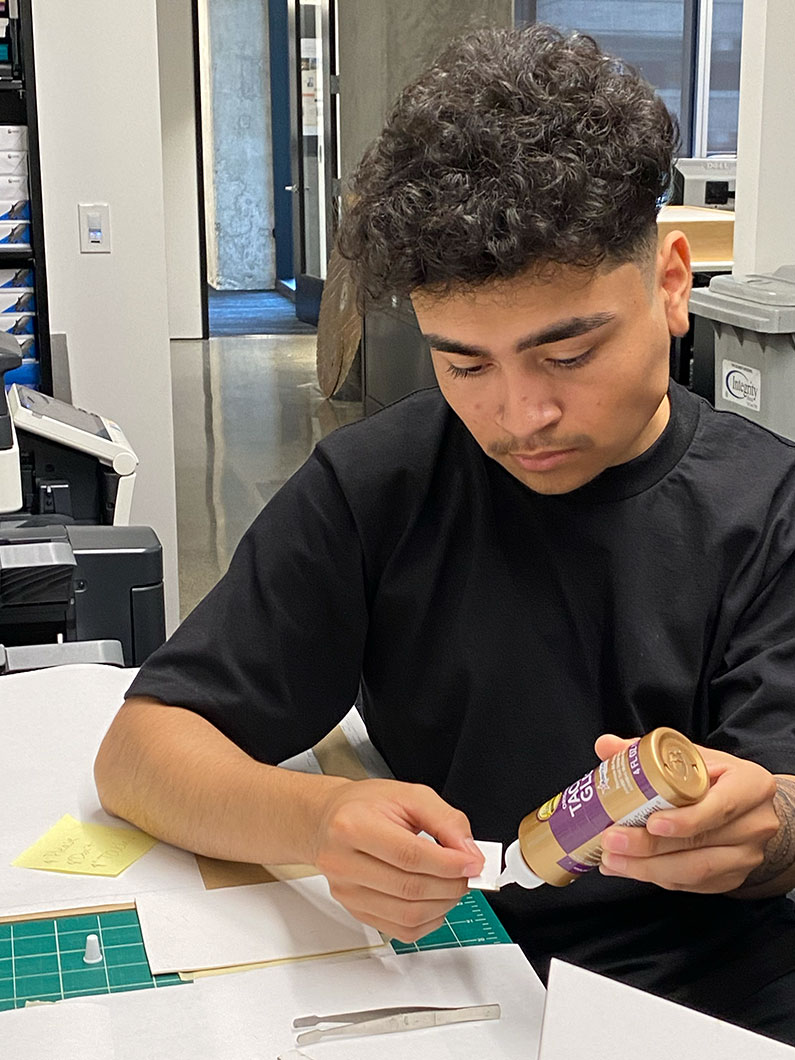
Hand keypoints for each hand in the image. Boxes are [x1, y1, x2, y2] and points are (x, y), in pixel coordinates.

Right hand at [312, 778, 483, 941]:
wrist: (328, 820)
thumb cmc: (365, 805)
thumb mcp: (409, 794)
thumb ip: (445, 820)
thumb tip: (469, 853)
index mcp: (353, 825)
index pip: (409, 856)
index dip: (449, 864)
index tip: (473, 863)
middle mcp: (343, 862)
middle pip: (410, 888)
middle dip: (451, 885)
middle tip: (468, 873)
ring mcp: (347, 892)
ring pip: (407, 915)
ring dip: (443, 905)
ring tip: (453, 885)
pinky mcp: (355, 911)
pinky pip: (401, 931)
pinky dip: (429, 921)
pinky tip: (435, 901)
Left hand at [595, 734, 778, 892]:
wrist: (749, 806)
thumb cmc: (717, 777)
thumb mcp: (692, 757)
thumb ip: (647, 752)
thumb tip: (606, 746)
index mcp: (750, 786)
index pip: (720, 807)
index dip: (686, 819)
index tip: (652, 823)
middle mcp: (754, 824)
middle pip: (700, 843)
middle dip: (651, 846)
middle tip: (612, 840)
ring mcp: (745, 857)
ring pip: (694, 871)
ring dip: (646, 868)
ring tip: (611, 859)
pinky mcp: (730, 879)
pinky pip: (689, 884)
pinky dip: (653, 878)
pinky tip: (624, 868)